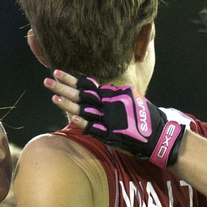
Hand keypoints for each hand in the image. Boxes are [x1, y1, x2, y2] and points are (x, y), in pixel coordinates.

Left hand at [44, 70, 191, 167]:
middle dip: (64, 87)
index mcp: (111, 96)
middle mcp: (108, 105)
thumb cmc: (143, 119)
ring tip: (54, 96)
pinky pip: (95, 129)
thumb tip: (99, 90)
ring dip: (70, 104)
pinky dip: (84, 124)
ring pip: (86, 111)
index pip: (87, 85)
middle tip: (47, 80)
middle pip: (83, 95)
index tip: (56, 71)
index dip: (71, 79)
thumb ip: (112, 97)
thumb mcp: (128, 101)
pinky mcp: (112, 135)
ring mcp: (109, 120)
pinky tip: (72, 119)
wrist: (159, 135)